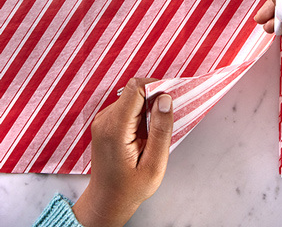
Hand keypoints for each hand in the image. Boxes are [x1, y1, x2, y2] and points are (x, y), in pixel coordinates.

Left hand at [72, 78, 173, 226]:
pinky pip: (128, 105)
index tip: (170, 101)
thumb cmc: (130, 188)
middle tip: (165, 122)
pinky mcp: (106, 122)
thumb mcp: (154, 164)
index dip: (156, 87)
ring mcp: (104, 120)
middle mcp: (105, 120)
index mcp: (115, 129)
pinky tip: (145, 134)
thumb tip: (165, 99)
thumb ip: (161, 130)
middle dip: (154, 100)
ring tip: (153, 133)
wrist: (107, 201)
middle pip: (135, 91)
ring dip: (148, 108)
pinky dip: (141, 113)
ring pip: (132, 97)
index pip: (135, 88)